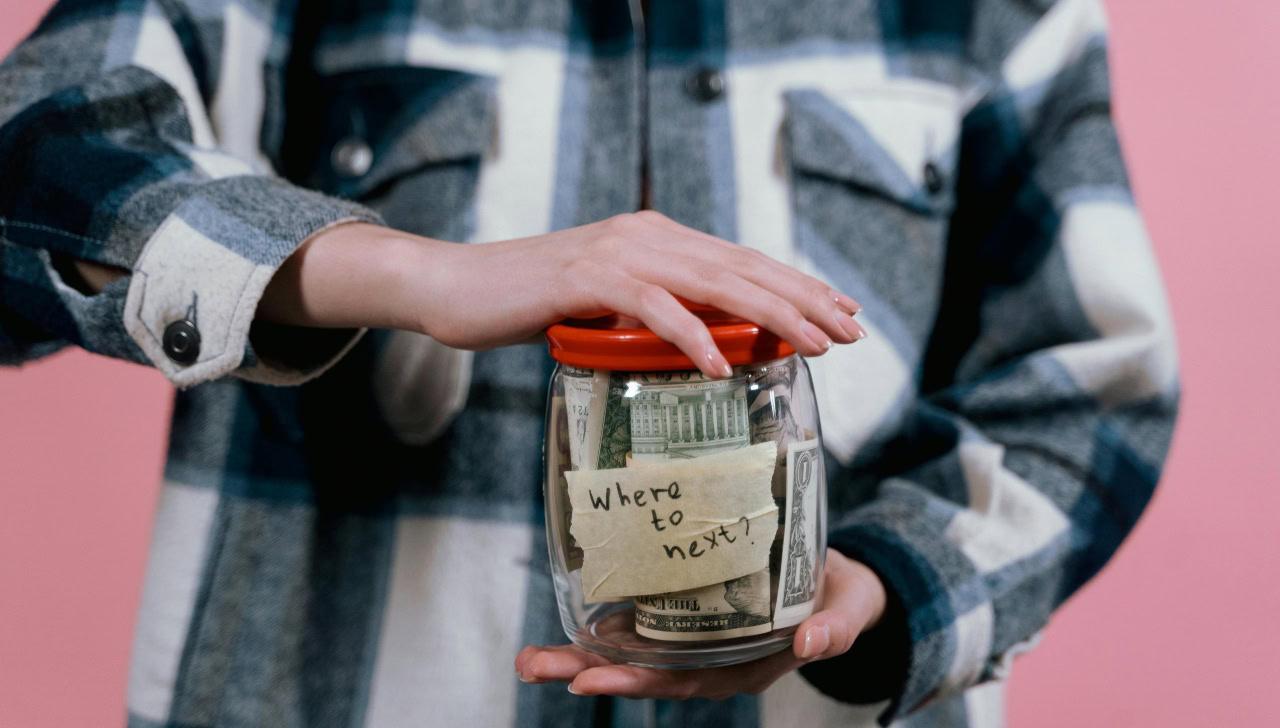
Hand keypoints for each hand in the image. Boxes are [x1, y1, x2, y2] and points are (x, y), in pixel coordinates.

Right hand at [259, 212, 865, 377]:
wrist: (458, 287)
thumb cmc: (531, 304)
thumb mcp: (607, 309)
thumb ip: (654, 315)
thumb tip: (706, 346)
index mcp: (657, 239)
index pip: (741, 261)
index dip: (796, 286)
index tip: (840, 313)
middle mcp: (647, 235)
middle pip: (742, 267)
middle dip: (803, 300)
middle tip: (849, 331)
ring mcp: (618, 252)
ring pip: (712, 281)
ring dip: (769, 314)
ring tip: (812, 344)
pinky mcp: (586, 277)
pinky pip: (652, 307)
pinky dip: (691, 335)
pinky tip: (721, 362)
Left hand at [513, 550, 886, 698]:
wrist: (837, 578)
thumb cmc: (841, 598)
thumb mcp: (849, 611)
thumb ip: (835, 628)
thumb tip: (813, 644)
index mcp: (741, 666)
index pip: (680, 680)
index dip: (634, 681)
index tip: (588, 679)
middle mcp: (708, 657)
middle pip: (639, 671)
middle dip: (583, 671)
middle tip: (532, 664)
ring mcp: (693, 634)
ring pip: (629, 651)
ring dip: (578, 653)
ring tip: (528, 657)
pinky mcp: (685, 606)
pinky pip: (639, 619)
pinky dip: (600, 621)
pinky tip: (565, 612)